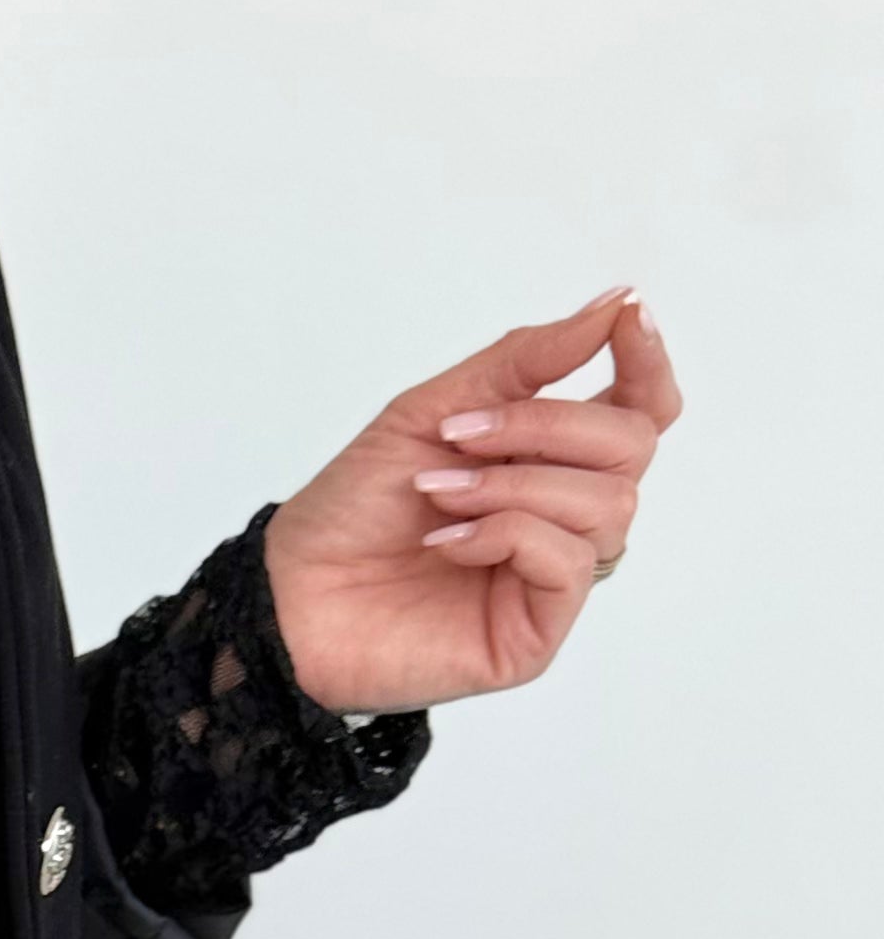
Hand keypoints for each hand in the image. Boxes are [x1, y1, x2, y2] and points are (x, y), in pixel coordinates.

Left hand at [263, 287, 682, 714]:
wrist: (291, 593)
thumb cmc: (354, 508)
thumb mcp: (434, 410)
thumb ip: (526, 361)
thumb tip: (613, 305)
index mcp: (549, 459)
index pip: (641, 409)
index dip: (648, 360)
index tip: (628, 315)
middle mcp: (566, 517)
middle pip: (632, 446)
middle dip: (547, 425)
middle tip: (460, 436)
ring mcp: (556, 578)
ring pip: (608, 504)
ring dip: (513, 484)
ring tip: (437, 494)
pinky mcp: (538, 633)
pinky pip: (570, 560)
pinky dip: (505, 534)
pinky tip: (445, 542)